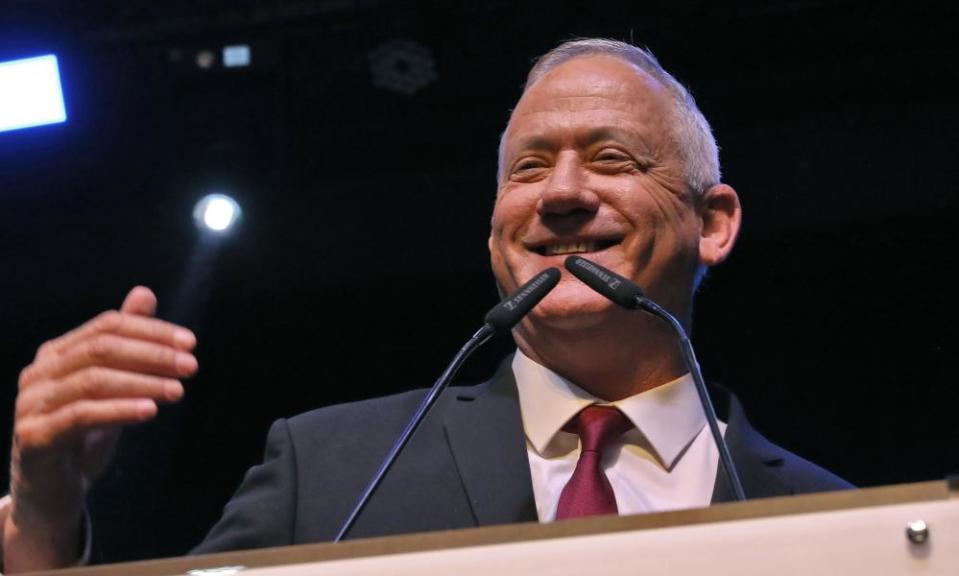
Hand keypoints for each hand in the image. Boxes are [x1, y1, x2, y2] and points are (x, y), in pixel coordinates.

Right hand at [3, 287, 197, 571]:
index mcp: (57, 353)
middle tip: (191, 365)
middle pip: (101, 349)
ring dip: (142, 382)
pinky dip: (119, 410)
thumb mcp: (112, 386)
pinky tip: (150, 411)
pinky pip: (80, 416)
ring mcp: (32, 404)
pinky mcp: (34, 436)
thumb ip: (126, 344)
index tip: (190, 343)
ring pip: (93, 380)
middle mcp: (39, 373)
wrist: (52, 493)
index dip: (151, 331)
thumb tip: (144, 294)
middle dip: (152, 354)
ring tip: (178, 390)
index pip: (107, 326)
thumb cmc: (84, 435)